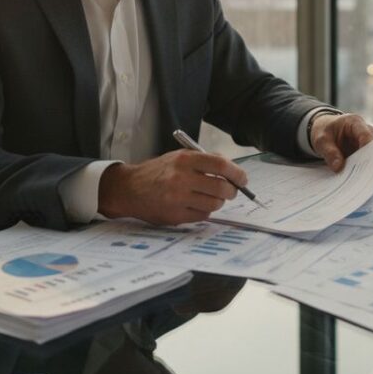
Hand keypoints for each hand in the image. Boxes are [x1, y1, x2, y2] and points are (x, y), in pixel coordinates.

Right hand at [97, 150, 247, 224]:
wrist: (130, 189)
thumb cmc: (158, 172)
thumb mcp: (178, 157)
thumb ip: (204, 161)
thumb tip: (232, 171)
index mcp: (184, 160)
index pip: (220, 165)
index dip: (237, 173)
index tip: (242, 179)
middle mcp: (181, 178)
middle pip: (221, 188)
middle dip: (231, 191)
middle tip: (230, 191)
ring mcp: (178, 199)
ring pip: (214, 204)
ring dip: (218, 202)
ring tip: (210, 197)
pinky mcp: (175, 216)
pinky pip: (202, 216)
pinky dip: (204, 211)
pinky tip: (196, 205)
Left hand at [310, 112, 372, 171]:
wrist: (324, 130)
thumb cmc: (324, 131)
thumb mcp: (321, 141)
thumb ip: (329, 152)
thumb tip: (338, 167)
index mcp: (354, 122)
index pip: (365, 134)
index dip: (367, 146)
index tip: (366, 159)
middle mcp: (364, 131)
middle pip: (371, 146)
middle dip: (367, 160)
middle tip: (362, 174)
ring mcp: (364, 142)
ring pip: (369, 155)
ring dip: (363, 166)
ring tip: (357, 178)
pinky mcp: (362, 151)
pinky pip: (364, 160)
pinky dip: (359, 168)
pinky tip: (354, 177)